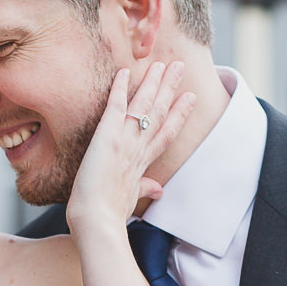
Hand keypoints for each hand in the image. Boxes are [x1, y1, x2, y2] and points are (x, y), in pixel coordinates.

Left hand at [65, 61, 196, 232]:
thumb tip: (160, 191)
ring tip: (162, 63)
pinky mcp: (109, 136)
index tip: (189, 99)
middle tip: (178, 67)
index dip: (178, 115)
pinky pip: (117, 106)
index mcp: (143, 164)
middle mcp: (138, 149)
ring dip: (154, 82)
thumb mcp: (132, 199)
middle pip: (159, 113)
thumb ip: (146, 189)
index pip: (165, 134)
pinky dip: (121, 88)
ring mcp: (125, 141)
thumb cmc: (109, 216)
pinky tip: (126, 71)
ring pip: (144, 105)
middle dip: (170, 89)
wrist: (97, 222)